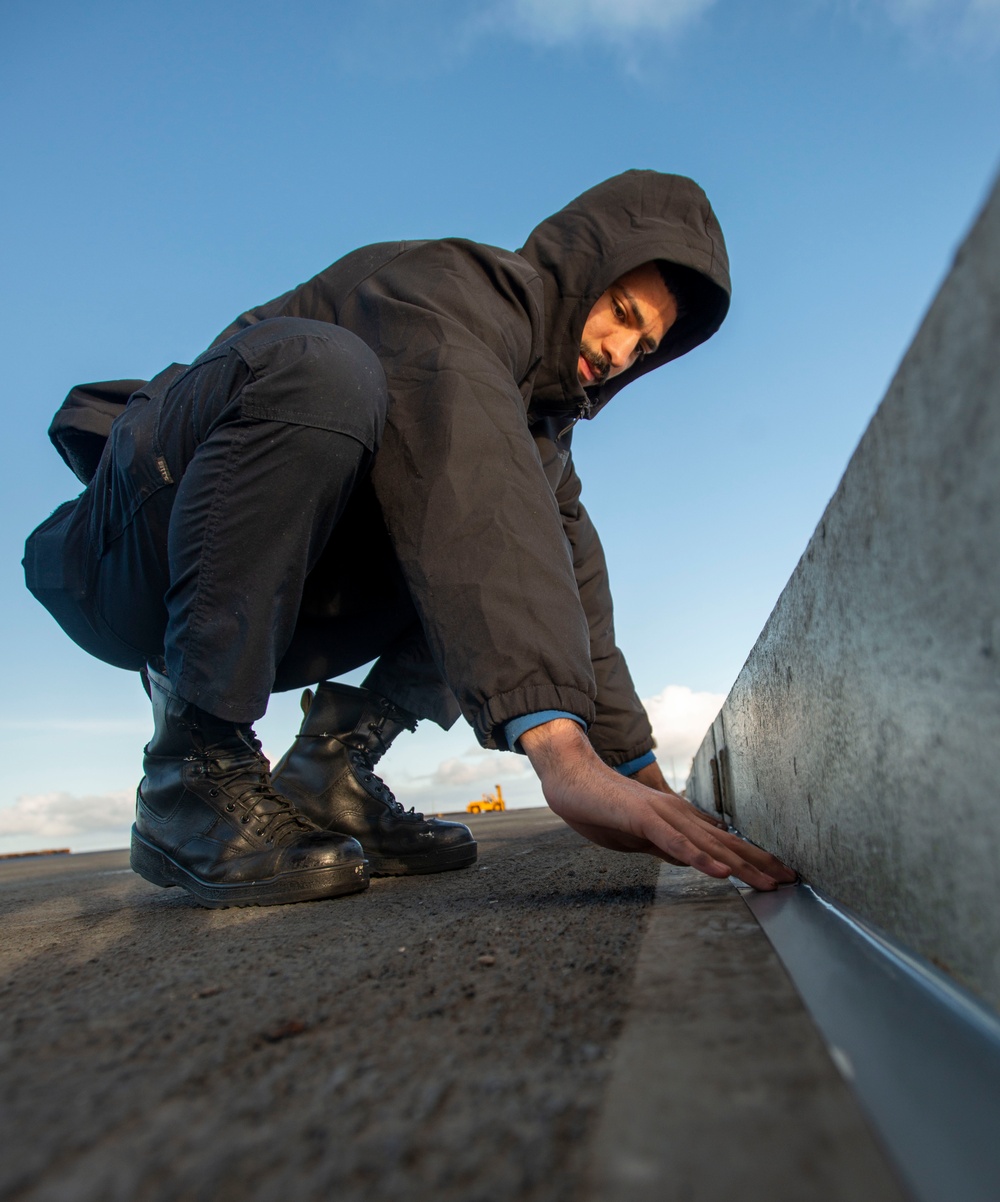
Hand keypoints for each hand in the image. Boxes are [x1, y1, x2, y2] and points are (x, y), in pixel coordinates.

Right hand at [519, 719, 795, 890]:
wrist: (571, 776)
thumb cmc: (600, 806)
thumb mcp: (638, 837)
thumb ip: (664, 846)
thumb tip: (689, 859)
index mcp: (677, 818)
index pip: (722, 841)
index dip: (752, 859)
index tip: (778, 875)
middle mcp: (678, 813)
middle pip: (726, 842)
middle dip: (759, 863)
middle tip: (791, 882)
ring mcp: (662, 814)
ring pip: (708, 844)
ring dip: (740, 865)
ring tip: (767, 882)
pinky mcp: (643, 818)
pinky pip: (674, 843)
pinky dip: (699, 857)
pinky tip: (718, 871)